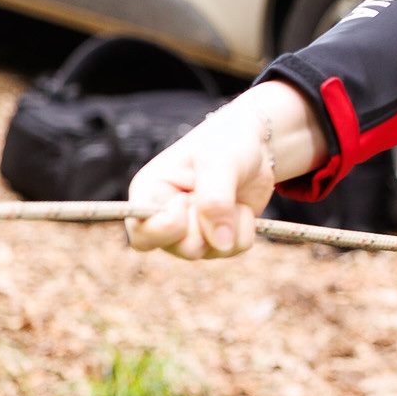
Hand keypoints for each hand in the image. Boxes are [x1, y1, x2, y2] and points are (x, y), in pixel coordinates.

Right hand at [126, 82, 322, 259]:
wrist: (254, 146)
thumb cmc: (226, 143)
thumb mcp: (218, 161)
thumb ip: (215, 201)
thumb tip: (221, 244)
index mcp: (149, 194)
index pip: (142, 235)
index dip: (170, 225)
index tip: (186, 198)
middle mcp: (165, 219)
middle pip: (183, 249)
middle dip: (208, 224)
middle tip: (217, 193)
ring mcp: (190, 232)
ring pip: (209, 252)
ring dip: (230, 225)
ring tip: (230, 196)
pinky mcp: (216, 238)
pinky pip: (233, 249)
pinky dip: (245, 228)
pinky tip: (241, 206)